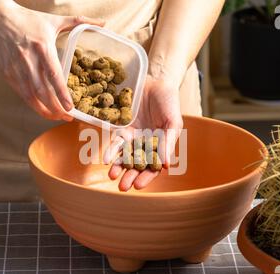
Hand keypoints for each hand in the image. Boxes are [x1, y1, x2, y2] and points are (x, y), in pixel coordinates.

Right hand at [0, 3, 103, 119]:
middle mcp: (28, 59)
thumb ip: (79, 22)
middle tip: (67, 116)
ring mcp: (16, 68)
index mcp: (42, 47)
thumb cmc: (28, 20)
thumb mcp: (54, 20)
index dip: (62, 94)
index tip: (70, 108)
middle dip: (55, 108)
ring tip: (56, 116)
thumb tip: (102, 22)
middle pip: (42, 91)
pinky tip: (42, 108)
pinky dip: (32, 104)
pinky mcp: (7, 74)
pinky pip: (21, 94)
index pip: (53, 75)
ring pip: (31, 96)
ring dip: (44, 110)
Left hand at [104, 75, 182, 190]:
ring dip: (118, 167)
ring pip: (123, 156)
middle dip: (129, 176)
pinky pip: (115, 141)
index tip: (139, 185)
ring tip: (112, 176)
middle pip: (136, 165)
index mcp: (159, 147)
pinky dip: (111, 150)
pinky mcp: (121, 127)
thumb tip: (166, 166)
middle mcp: (144, 145)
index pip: (152, 167)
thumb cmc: (169, 102)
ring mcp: (132, 137)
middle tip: (123, 187)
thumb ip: (168, 142)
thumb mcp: (173, 122)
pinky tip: (106, 158)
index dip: (146, 177)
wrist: (155, 81)